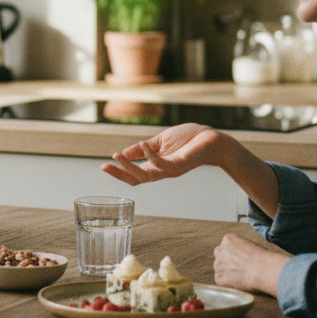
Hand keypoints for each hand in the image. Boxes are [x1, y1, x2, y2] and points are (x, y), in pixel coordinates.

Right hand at [101, 122, 224, 185]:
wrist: (212, 138)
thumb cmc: (189, 138)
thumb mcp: (160, 141)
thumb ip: (143, 149)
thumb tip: (124, 152)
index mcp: (156, 165)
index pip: (134, 174)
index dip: (119, 171)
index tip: (104, 165)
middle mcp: (162, 171)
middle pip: (136, 179)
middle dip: (119, 174)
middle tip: (104, 167)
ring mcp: (170, 170)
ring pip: (145, 175)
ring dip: (129, 167)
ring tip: (117, 155)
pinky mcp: (180, 165)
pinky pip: (161, 165)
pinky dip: (150, 156)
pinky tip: (143, 144)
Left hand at [214, 233, 288, 295]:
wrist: (263, 270)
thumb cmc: (262, 259)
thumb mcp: (250, 246)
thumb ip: (240, 249)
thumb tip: (240, 256)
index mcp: (228, 240)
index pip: (225, 248)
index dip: (232, 256)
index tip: (240, 261)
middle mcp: (220, 250)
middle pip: (219, 257)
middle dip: (226, 263)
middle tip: (238, 270)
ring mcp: (218, 265)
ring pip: (220, 270)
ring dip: (227, 273)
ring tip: (241, 277)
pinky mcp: (219, 278)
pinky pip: (221, 281)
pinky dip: (228, 284)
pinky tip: (239, 283)